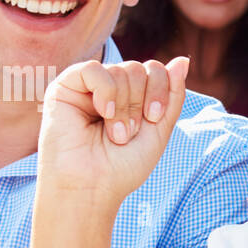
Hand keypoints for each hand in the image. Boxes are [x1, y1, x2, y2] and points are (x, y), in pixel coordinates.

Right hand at [36, 56, 188, 210]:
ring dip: (124, 106)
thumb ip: (172, 96)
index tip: (153, 119)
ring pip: (120, 69)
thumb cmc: (122, 166)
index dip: (160, 90)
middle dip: (141, 102)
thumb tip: (183, 60)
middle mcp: (110, 88)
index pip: (155, 70)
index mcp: (131, 97)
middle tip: (129, 133)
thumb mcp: (158, 130)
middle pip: (139, 68)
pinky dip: (105, 92)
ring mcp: (87, 87)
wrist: (91, 187)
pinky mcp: (64, 87)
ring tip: (115, 134)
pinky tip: (103, 113)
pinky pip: (93, 69)